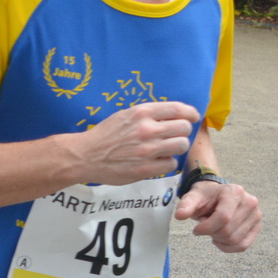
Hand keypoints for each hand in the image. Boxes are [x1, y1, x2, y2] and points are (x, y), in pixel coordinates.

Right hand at [72, 102, 199, 184]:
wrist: (85, 155)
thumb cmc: (104, 135)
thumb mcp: (123, 116)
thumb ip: (147, 115)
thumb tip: (172, 115)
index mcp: (141, 113)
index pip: (177, 109)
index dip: (190, 113)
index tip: (193, 117)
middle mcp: (147, 129)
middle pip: (184, 128)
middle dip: (182, 132)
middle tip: (174, 136)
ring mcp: (147, 150)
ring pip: (181, 145)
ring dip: (177, 147)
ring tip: (166, 149)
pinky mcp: (146, 168)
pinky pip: (171, 163)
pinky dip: (166, 162)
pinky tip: (156, 161)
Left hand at [176, 180, 261, 252]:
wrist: (217, 196)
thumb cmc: (204, 197)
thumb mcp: (192, 197)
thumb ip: (185, 205)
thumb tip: (179, 216)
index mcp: (234, 192)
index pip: (224, 217)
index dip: (207, 227)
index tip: (196, 230)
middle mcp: (250, 202)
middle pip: (228, 230)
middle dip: (211, 232)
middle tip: (205, 224)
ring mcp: (256, 215)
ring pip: (235, 240)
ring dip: (218, 239)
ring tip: (213, 227)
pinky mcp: (257, 226)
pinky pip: (243, 246)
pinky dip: (228, 248)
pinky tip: (218, 240)